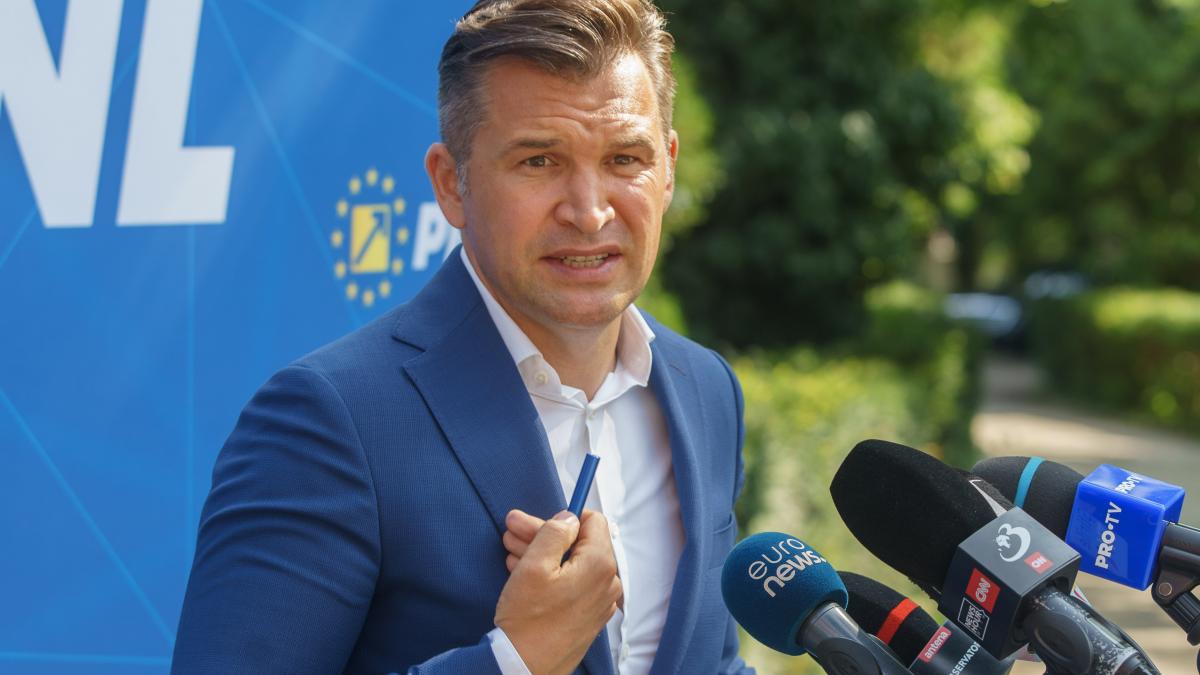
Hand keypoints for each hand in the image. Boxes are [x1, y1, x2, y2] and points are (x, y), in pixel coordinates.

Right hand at [503, 509, 622, 609]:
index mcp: (600, 565)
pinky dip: (551, 574)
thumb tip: (568, 518)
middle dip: (543, 534)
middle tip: (513, 529)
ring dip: (542, 553)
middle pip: (579, 543)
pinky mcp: (589, 616)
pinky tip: (524, 570)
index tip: (536, 521)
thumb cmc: (527, 620)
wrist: (524, 668)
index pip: (593, 521)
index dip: (562, 517)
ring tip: (511, 550)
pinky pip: (573, 584)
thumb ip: (554, 532)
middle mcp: (608, 583)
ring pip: (573, 564)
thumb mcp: (534, 565)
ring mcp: (600, 602)